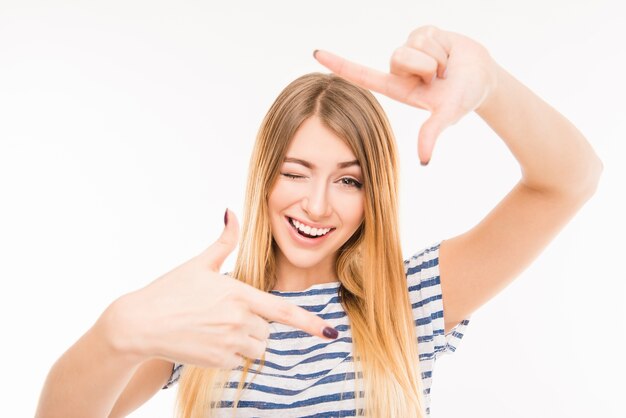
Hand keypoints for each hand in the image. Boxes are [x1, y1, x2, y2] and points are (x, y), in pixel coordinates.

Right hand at [104, 209, 338, 369]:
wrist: (139, 324)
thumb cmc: (169, 290)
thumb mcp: (199, 263)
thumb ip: (224, 240)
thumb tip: (231, 212)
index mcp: (240, 294)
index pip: (284, 312)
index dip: (311, 323)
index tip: (330, 332)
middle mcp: (239, 320)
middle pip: (267, 330)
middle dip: (255, 324)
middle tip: (225, 315)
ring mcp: (229, 344)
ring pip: (256, 348)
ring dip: (245, 341)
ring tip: (215, 328)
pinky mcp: (218, 362)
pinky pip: (238, 361)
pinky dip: (229, 354)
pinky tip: (207, 341)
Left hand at [314, 25, 499, 164]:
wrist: (484, 78)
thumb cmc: (462, 99)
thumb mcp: (446, 115)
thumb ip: (432, 133)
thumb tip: (424, 160)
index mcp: (396, 87)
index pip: (362, 75)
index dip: (340, 64)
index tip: (316, 53)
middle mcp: (399, 68)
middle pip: (399, 57)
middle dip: (426, 66)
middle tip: (439, 78)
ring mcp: (410, 49)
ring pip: (414, 44)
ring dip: (437, 57)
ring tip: (446, 68)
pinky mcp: (422, 33)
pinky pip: (426, 33)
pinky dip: (444, 45)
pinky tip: (449, 54)